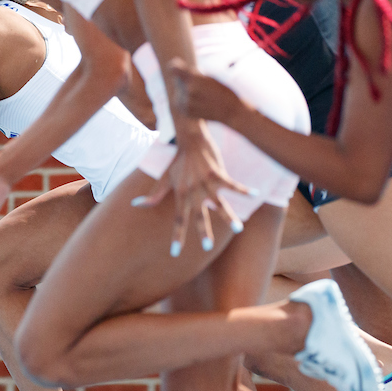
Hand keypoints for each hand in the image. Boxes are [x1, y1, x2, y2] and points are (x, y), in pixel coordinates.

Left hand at [132, 119, 252, 256]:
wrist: (189, 137)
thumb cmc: (177, 160)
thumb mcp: (164, 178)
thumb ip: (153, 195)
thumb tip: (135, 204)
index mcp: (181, 195)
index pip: (178, 220)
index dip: (177, 236)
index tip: (175, 253)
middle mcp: (194, 192)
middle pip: (199, 216)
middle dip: (203, 232)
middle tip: (207, 247)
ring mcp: (206, 183)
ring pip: (220, 204)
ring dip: (229, 217)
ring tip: (238, 229)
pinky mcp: (218, 173)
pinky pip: (233, 184)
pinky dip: (244, 190)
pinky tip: (256, 194)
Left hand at [166, 58, 247, 126]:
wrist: (230, 111)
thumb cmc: (221, 90)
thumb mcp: (208, 77)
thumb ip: (191, 73)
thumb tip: (173, 70)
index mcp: (194, 78)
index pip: (174, 68)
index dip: (175, 66)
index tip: (177, 66)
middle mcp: (188, 90)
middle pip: (178, 80)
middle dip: (186, 81)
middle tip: (201, 87)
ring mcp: (186, 103)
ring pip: (179, 91)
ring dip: (186, 92)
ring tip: (201, 96)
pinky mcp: (185, 111)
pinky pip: (180, 101)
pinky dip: (186, 101)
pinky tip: (198, 103)